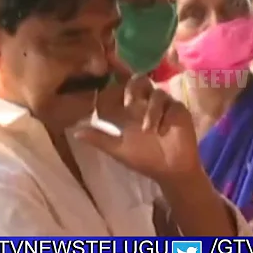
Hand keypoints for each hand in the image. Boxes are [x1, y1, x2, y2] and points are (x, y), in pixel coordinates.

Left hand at [70, 56, 200, 181]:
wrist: (171, 171)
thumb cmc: (144, 160)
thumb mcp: (119, 150)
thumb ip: (100, 139)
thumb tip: (75, 133)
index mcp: (126, 112)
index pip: (116, 92)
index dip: (111, 90)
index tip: (106, 94)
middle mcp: (143, 104)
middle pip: (136, 81)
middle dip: (132, 91)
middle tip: (130, 105)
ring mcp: (161, 104)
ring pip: (153, 91)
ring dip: (148, 109)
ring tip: (146, 129)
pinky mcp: (176, 108)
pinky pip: (169, 102)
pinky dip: (162, 114)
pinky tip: (161, 130)